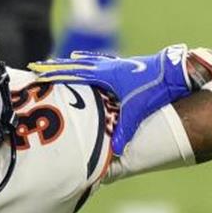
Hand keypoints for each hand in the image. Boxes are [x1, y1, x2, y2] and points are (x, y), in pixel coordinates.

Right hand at [29, 44, 211, 153]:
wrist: (176, 70)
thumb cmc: (155, 88)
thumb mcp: (137, 110)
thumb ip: (124, 130)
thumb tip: (114, 151)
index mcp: (105, 76)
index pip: (73, 73)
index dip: (54, 73)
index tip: (36, 72)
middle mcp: (108, 67)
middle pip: (76, 65)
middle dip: (57, 66)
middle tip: (38, 66)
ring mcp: (118, 64)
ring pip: (89, 61)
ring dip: (73, 62)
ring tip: (61, 61)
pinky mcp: (127, 64)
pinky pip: (103, 62)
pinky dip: (92, 61)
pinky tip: (92, 60)